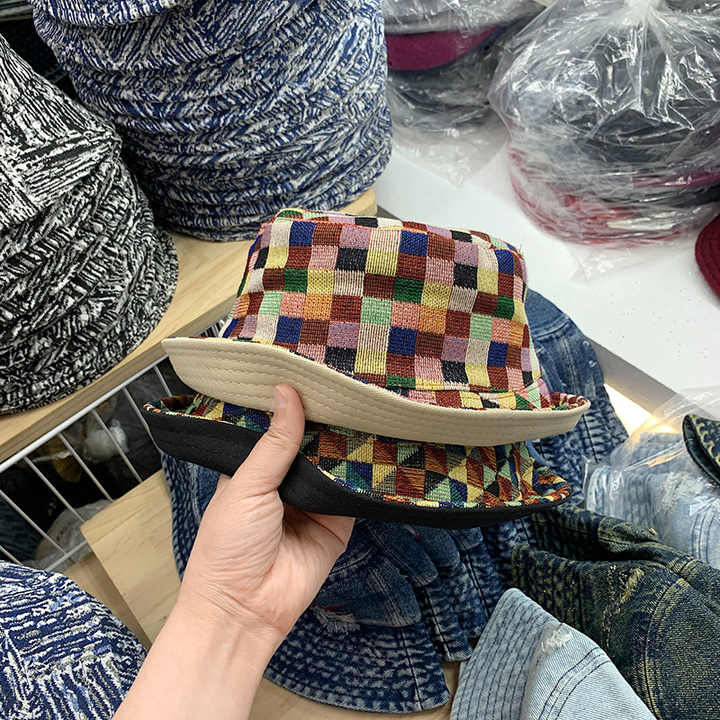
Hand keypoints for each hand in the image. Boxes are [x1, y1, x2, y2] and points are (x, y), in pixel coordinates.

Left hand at [177, 384, 354, 643]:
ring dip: (349, 442)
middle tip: (350, 380)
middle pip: (312, 444)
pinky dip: (367, 475)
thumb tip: (287, 391)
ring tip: (369, 402)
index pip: (278, 427)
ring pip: (336, 464)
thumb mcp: (247, 484)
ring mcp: (314, 501)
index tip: (313, 370)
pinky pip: (355, 493)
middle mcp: (286, 481)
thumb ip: (274, 442)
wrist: (245, 609)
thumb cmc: (229, 543)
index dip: (292, 404)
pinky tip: (382, 443)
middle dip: (327, 420)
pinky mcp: (339, 522)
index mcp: (256, 468)